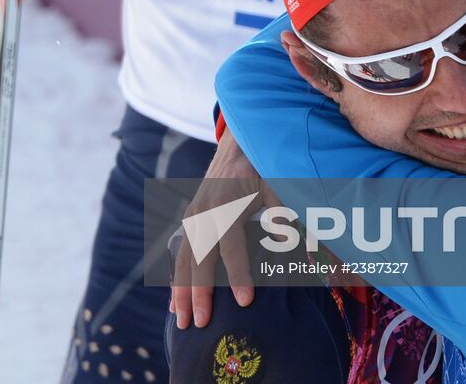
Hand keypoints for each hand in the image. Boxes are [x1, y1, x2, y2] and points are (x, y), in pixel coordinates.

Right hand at [170, 130, 275, 328]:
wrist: (240, 140)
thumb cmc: (263, 165)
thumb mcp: (277, 183)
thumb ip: (281, 213)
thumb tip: (291, 244)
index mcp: (228, 202)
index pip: (232, 245)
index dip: (238, 274)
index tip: (244, 301)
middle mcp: (206, 209)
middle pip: (200, 257)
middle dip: (200, 292)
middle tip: (203, 324)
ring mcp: (194, 213)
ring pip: (184, 257)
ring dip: (181, 291)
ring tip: (182, 322)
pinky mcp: (191, 216)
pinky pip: (180, 251)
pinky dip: (176, 278)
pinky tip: (175, 302)